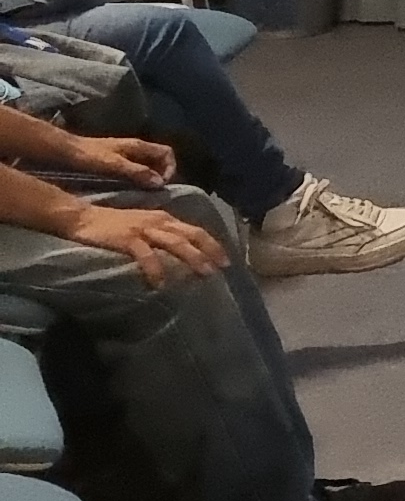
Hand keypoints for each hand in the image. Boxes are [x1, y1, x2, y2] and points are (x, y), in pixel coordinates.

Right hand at [58, 201, 223, 285]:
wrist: (82, 217)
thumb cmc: (113, 224)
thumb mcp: (143, 225)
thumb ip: (161, 234)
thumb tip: (180, 251)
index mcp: (164, 218)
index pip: (195, 230)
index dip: (213, 243)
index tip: (226, 258)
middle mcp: (159, 220)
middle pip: (191, 235)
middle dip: (210, 251)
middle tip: (223, 267)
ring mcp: (143, 228)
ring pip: (175, 242)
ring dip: (192, 258)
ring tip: (204, 274)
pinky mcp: (127, 238)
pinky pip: (146, 254)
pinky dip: (155, 268)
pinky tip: (161, 283)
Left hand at [60, 136, 172, 186]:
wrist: (67, 150)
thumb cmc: (90, 155)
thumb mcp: (114, 165)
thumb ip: (137, 172)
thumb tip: (159, 182)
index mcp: (139, 145)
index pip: (167, 153)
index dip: (170, 168)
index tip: (162, 183)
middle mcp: (136, 148)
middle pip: (160, 159)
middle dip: (162, 174)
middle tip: (155, 190)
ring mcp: (127, 153)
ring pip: (149, 164)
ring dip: (151, 177)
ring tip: (145, 192)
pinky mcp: (118, 160)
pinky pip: (138, 168)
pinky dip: (141, 177)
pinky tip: (132, 188)